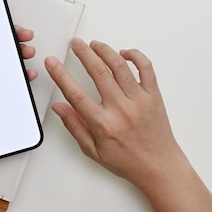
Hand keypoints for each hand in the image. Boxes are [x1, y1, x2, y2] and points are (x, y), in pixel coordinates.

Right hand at [45, 38, 182, 187]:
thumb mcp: (93, 150)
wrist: (159, 167)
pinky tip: (124, 53)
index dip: (61, 75)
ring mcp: (139, 100)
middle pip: (98, 72)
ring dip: (105, 50)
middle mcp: (121, 109)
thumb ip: (75, 126)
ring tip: (94, 45)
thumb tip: (59, 107)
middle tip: (75, 44)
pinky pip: (146, 68)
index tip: (52, 63)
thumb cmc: (128, 161)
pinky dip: (135, 56)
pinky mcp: (153, 96)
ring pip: (120, 66)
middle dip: (83, 53)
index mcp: (104, 124)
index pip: (76, 94)